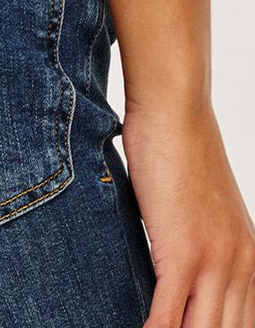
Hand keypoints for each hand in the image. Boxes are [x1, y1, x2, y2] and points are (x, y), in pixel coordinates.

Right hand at [122, 100, 254, 325]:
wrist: (175, 109)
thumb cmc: (180, 151)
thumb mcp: (204, 211)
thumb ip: (201, 250)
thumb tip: (177, 281)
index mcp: (250, 259)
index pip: (243, 325)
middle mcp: (242, 266)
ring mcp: (215, 261)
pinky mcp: (183, 253)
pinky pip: (168, 316)